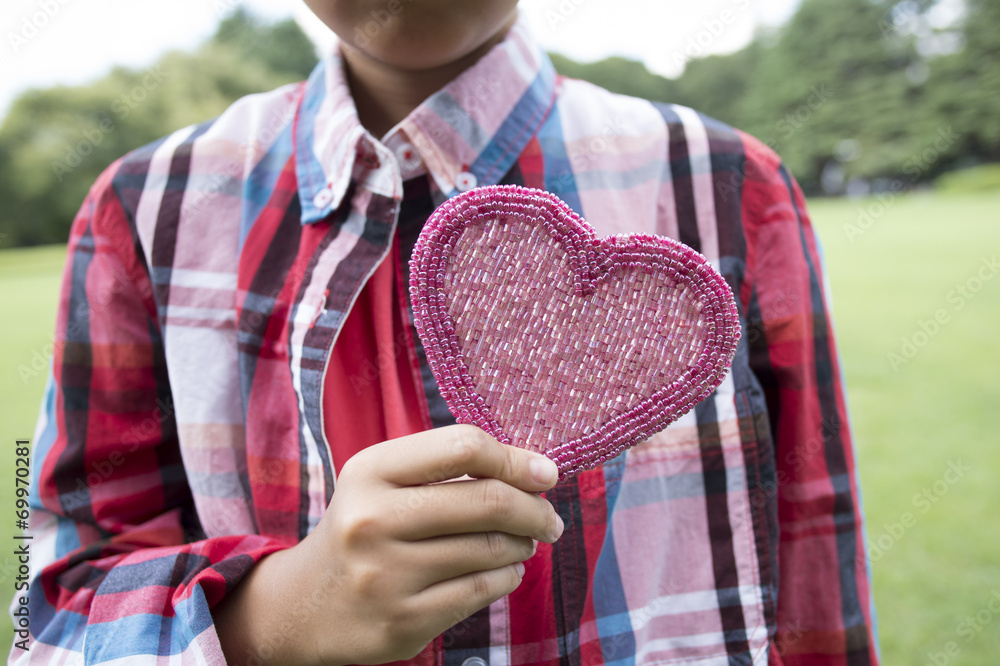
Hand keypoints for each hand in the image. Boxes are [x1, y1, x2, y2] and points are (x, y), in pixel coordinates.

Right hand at [213, 425, 562, 665]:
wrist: (303, 605)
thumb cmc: (364, 528)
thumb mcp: (383, 482)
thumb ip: (446, 468)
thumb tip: (535, 472)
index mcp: (370, 471)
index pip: (463, 447)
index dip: (516, 459)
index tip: (546, 474)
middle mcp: (373, 519)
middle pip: (487, 500)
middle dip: (534, 509)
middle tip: (549, 518)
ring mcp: (386, 575)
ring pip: (490, 550)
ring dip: (522, 544)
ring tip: (523, 542)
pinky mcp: (402, 621)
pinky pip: (482, 591)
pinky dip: (508, 576)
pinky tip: (505, 570)